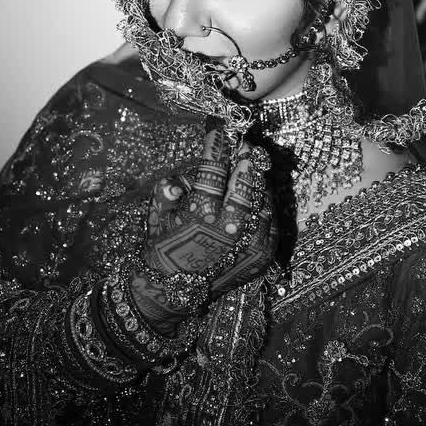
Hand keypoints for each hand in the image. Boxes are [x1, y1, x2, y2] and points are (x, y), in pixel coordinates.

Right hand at [130, 121, 276, 327]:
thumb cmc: (160, 251)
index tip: (219, 131)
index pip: (215, 170)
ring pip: (262, 200)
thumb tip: (181, 177)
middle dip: (246, 159)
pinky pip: (269, 222)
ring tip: (252, 167)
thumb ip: (167, 192)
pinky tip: (259, 194)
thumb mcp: (156, 216)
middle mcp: (230, 227)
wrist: (171, 294)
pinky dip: (264, 206)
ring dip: (257, 181)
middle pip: (246, 182)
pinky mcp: (262, 255)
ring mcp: (250, 242)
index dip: (218, 146)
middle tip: (245, 145)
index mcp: (201, 214)